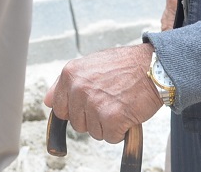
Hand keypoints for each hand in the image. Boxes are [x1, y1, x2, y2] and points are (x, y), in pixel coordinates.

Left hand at [45, 43, 162, 143]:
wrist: (153, 67)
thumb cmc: (125, 66)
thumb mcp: (90, 65)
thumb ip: (66, 83)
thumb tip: (47, 100)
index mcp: (70, 74)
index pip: (59, 108)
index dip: (75, 111)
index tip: (87, 107)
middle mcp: (79, 89)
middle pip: (77, 123)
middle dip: (94, 118)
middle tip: (110, 101)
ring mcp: (94, 104)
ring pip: (94, 132)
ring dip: (108, 125)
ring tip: (119, 104)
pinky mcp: (111, 119)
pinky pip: (110, 137)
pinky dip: (121, 131)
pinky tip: (127, 113)